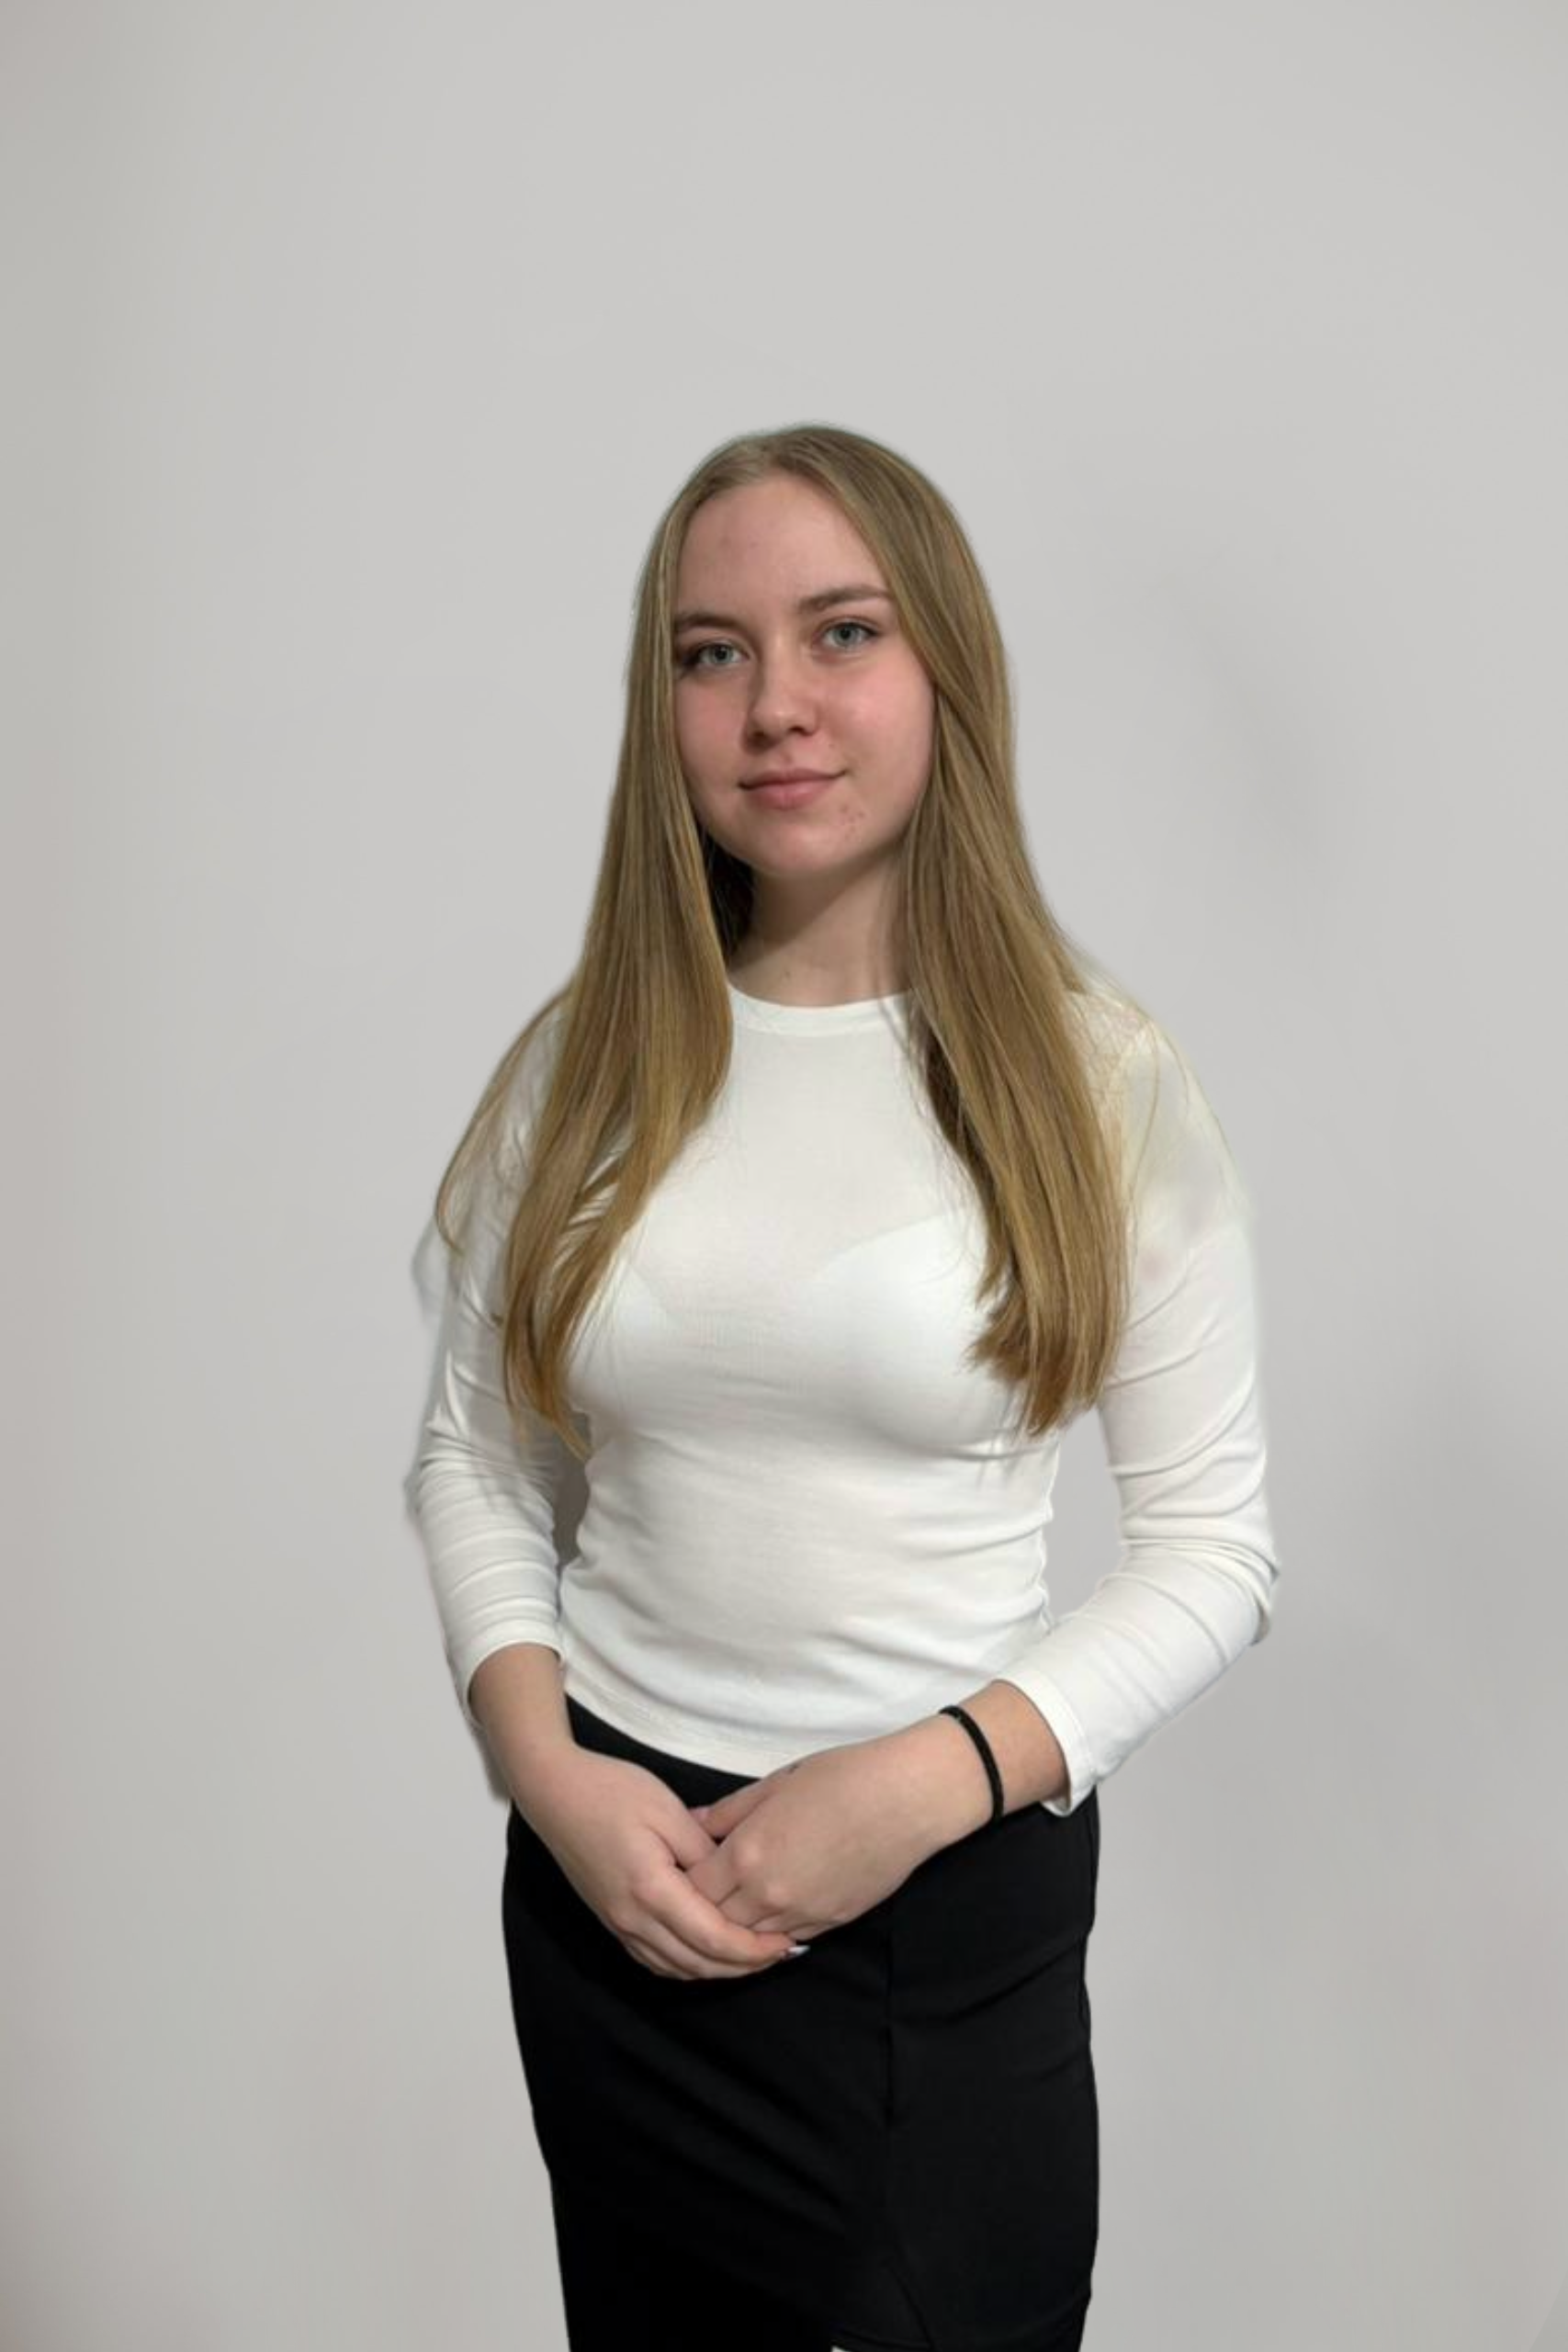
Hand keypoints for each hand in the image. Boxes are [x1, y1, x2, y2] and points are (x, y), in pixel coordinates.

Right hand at [525, 1748, 801, 1982]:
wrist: (555, 1792)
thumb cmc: (611, 1791)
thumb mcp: (669, 1810)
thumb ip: (704, 1851)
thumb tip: (732, 1880)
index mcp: (651, 1889)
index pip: (712, 1938)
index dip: (752, 1949)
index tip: (786, 1943)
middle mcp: (632, 1918)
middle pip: (697, 1963)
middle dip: (743, 1966)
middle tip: (781, 1952)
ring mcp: (618, 1923)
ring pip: (675, 1968)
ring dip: (716, 1969)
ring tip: (752, 1955)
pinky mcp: (611, 1919)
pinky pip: (654, 1959)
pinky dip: (686, 1964)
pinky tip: (707, 1951)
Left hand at [680, 1735, 939, 1950]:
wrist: (906, 1799)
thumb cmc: (841, 1778)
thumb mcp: (775, 1784)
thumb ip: (729, 1812)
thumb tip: (693, 1824)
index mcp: (747, 1855)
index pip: (693, 1888)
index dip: (684, 1881)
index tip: (685, 1868)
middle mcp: (768, 1894)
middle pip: (715, 1921)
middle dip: (705, 1909)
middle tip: (703, 1891)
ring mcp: (801, 1914)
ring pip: (750, 1939)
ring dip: (739, 1926)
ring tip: (734, 1905)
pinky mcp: (831, 1924)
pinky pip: (787, 1938)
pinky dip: (773, 1931)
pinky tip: (772, 1912)